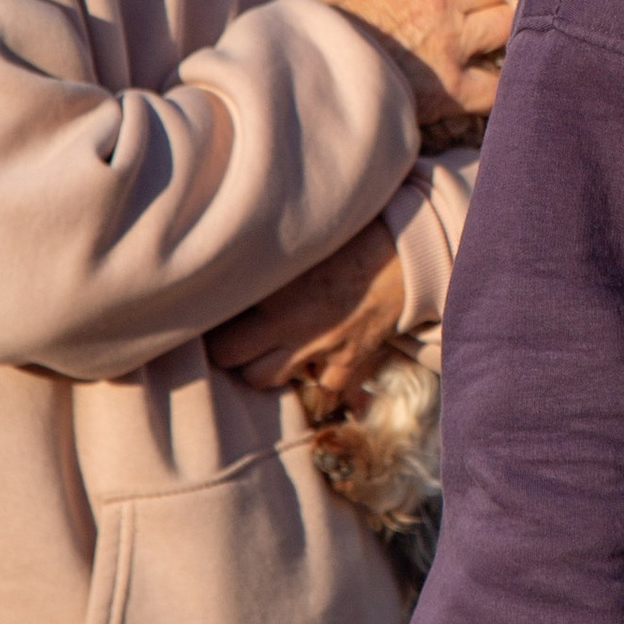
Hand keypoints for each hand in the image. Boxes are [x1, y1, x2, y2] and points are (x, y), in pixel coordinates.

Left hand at [206, 213, 407, 399]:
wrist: (410, 254)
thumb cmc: (357, 235)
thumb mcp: (306, 241)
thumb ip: (269, 258)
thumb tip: (233, 253)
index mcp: (273, 290)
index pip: (217, 326)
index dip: (213, 323)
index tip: (214, 314)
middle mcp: (289, 324)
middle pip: (232, 360)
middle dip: (231, 352)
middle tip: (236, 338)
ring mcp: (318, 347)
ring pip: (264, 379)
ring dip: (262, 368)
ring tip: (267, 351)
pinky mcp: (347, 361)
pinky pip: (320, 388)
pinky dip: (315, 381)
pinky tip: (314, 363)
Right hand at [320, 0, 513, 147]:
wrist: (308, 82)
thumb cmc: (319, 33)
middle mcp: (441, 1)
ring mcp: (451, 44)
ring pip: (509, 22)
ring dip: (514, 26)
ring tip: (520, 29)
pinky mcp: (453, 88)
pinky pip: (498, 84)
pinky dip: (507, 83)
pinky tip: (512, 80)